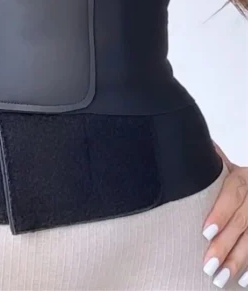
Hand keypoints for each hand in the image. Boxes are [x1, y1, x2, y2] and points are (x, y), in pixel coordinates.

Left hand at [202, 163, 247, 287]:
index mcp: (243, 177)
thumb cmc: (233, 179)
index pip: (233, 194)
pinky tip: (243, 281)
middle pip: (243, 220)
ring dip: (239, 260)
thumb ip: (209, 164)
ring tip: (220, 277)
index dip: (221, 214)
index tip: (206, 232)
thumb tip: (186, 149)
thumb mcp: (223, 168)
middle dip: (226, 244)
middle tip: (208, 264)